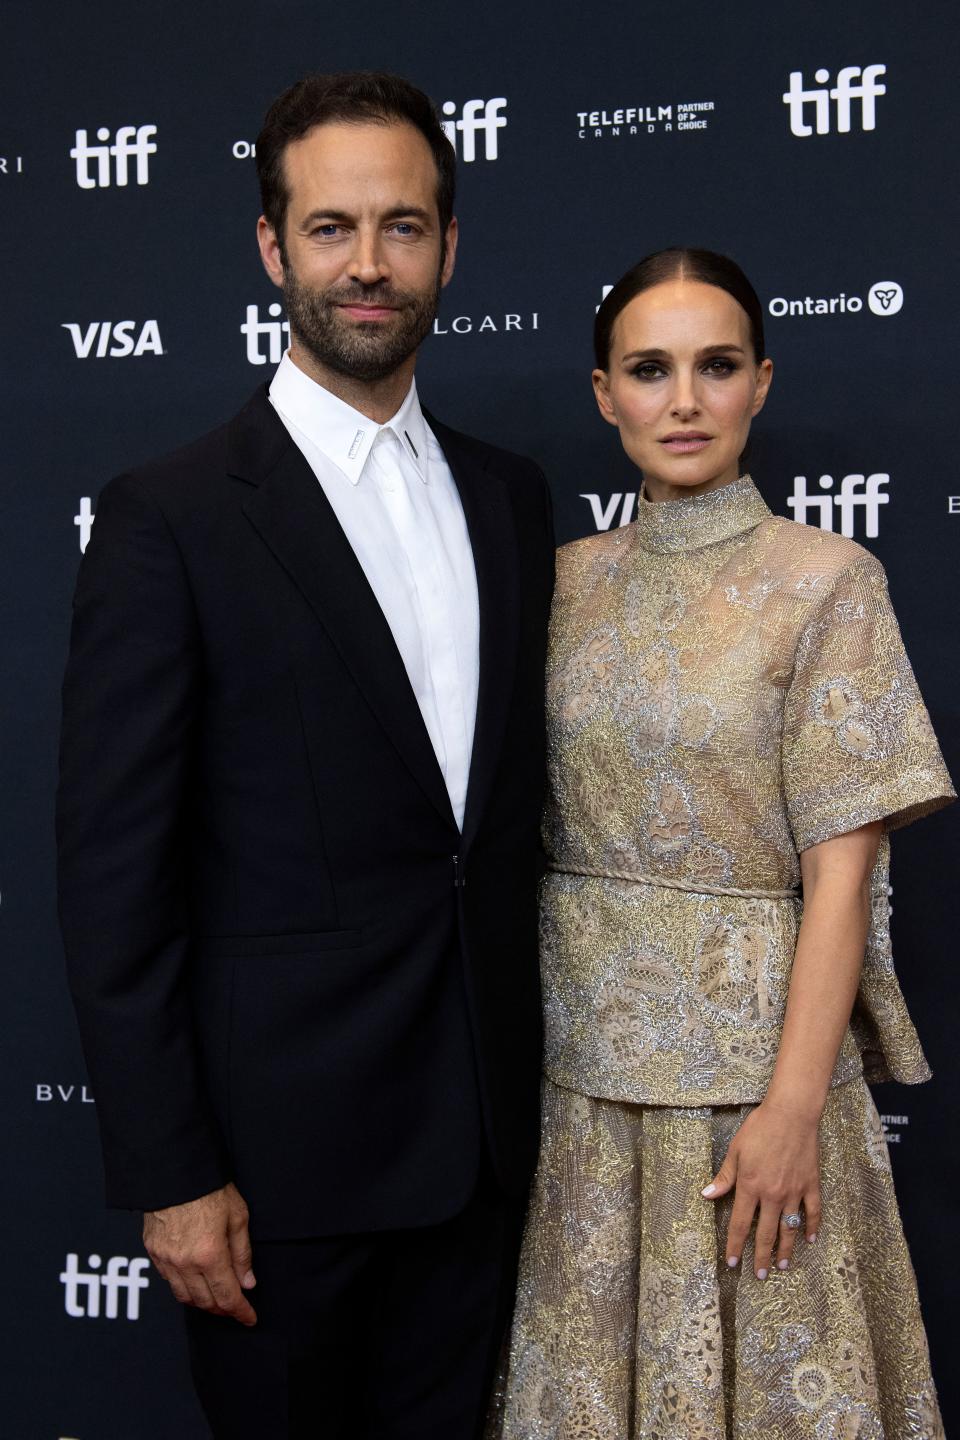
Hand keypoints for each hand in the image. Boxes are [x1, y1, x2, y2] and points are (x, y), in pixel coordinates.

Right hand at [143, 1182, 256, 1324]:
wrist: (174, 1169)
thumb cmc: (210, 1189)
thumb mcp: (238, 1216)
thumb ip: (242, 1253)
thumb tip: (247, 1282)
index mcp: (210, 1254)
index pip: (227, 1296)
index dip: (240, 1312)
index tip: (250, 1318)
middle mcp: (185, 1263)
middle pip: (205, 1302)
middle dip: (223, 1309)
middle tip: (235, 1308)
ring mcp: (166, 1259)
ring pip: (184, 1297)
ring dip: (202, 1303)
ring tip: (216, 1299)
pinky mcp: (153, 1252)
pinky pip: (169, 1281)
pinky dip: (184, 1288)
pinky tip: (194, 1282)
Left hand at [702, 1098, 820, 1278]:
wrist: (791, 1114)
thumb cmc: (759, 1129)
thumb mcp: (735, 1151)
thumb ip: (724, 1177)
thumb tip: (707, 1196)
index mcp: (750, 1186)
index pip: (740, 1224)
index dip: (736, 1245)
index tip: (732, 1262)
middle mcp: (772, 1195)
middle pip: (766, 1233)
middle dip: (762, 1256)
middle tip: (760, 1275)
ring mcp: (794, 1192)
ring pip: (790, 1228)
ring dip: (786, 1250)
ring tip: (783, 1266)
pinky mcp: (811, 1185)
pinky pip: (813, 1212)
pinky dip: (812, 1227)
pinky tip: (809, 1240)